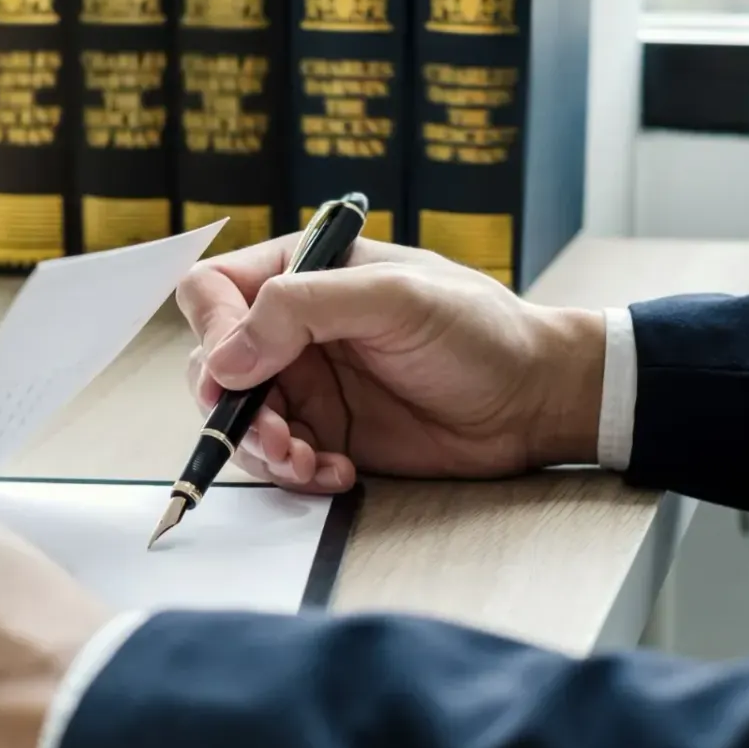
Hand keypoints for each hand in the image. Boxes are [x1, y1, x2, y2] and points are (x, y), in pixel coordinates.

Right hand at [176, 235, 604, 490]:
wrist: (535, 400)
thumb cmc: (480, 330)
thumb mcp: (394, 299)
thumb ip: (303, 308)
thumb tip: (225, 356)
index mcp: (303, 273)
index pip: (213, 291)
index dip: (213, 331)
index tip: (238, 372)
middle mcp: (294, 328)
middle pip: (213, 365)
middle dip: (231, 408)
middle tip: (273, 437)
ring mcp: (308, 384)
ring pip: (239, 420)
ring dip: (260, 449)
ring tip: (306, 462)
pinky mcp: (328, 433)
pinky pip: (280, 459)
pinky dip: (296, 473)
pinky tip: (338, 474)